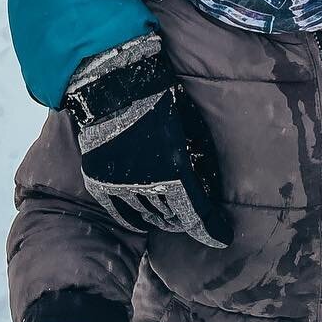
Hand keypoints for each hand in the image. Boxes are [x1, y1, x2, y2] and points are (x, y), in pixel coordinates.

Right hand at [67, 35, 232, 247]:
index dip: (211, 230)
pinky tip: (143, 221)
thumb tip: (210, 176)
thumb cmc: (159, 100)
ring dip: (163, 217)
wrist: (113, 85)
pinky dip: (135, 219)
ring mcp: (121, 186)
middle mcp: (147, 187)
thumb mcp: (189, 127)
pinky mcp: (100, 182)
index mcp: (174, 174)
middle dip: (187, 220)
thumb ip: (199, 155)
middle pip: (173, 218)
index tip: (222, 236)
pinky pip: (120, 213)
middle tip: (194, 216)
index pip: (197, 215)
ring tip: (170, 216)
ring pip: (148, 216)